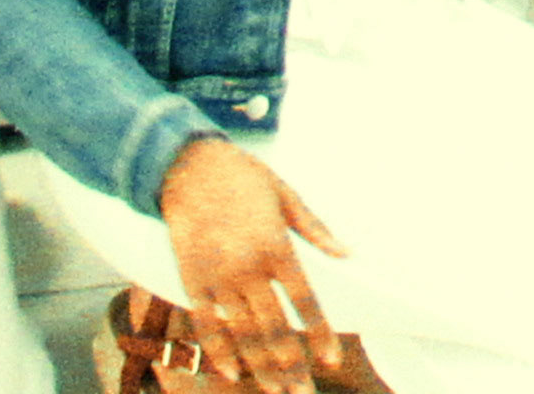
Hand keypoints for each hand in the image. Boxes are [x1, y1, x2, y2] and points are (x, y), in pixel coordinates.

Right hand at [159, 137, 345, 393]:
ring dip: (261, 365)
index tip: (330, 359)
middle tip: (302, 391)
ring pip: (242, 332)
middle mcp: (247, 265)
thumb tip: (347, 255)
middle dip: (290, 364)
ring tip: (277, 389)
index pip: (304, 300)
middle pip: (274, 327)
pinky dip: (218, 350)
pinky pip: (206, 322)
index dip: (319, 333)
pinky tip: (233, 371)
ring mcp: (217, 274)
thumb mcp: (284, 193)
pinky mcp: (191, 277)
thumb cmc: (241, 174)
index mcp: (275, 243)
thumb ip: (315, 229)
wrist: (187, 162)